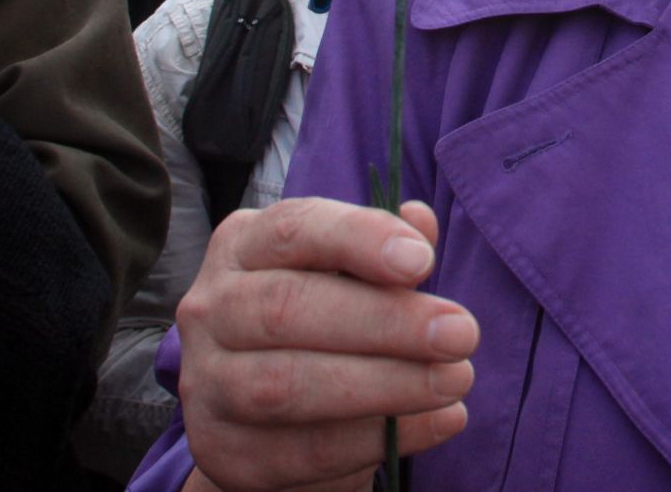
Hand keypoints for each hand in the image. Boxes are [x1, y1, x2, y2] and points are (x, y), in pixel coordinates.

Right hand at [178, 197, 476, 491]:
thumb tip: (420, 220)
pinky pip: (300, 450)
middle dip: (385, 321)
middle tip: (462, 333)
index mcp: (244, 244)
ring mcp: (208, 382)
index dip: (360, 239)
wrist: (265, 412)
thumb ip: (383, 248)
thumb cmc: (322, 316)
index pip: (294, 228)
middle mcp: (212, 307)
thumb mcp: (349, 272)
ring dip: (386, 384)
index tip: (424, 261)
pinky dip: (374, 439)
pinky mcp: (223, 451)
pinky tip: (435, 423)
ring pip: (287, 384)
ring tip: (455, 380)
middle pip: (287, 308)